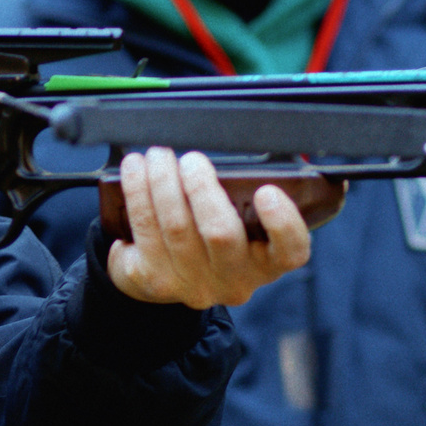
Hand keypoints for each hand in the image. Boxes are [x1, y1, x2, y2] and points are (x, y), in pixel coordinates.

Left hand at [104, 149, 311, 308]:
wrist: (164, 274)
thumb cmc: (212, 231)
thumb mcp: (243, 220)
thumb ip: (251, 190)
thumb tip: (269, 140)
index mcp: (267, 261)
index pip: (290, 251)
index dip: (282, 223)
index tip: (266, 192)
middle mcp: (233, 279)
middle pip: (221, 234)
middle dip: (202, 187)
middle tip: (192, 159)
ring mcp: (192, 284)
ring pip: (176, 228)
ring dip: (162, 182)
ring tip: (158, 155)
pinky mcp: (153, 280)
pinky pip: (144, 230)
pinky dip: (136, 192)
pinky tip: (135, 170)